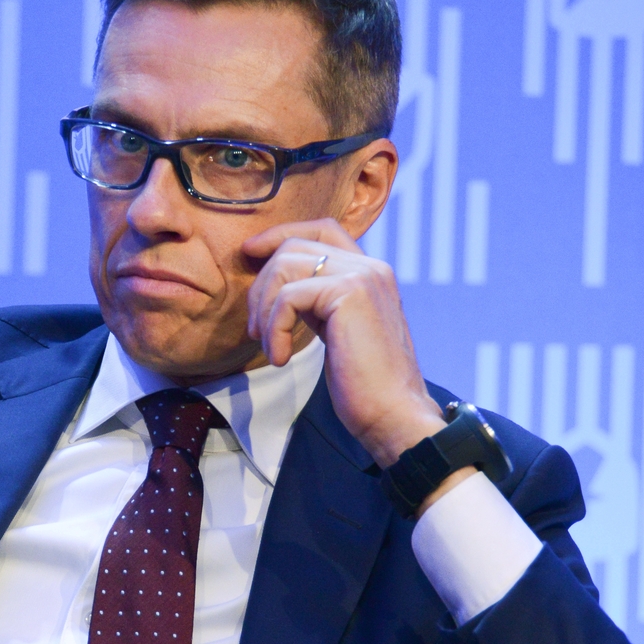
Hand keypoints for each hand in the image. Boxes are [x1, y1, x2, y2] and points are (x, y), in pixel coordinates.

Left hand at [243, 219, 457, 481]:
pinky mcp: (349, 294)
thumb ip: (316, 302)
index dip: (281, 235)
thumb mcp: (336, 331)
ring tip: (270, 347)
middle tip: (255, 330)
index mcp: (369, 272)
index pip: (322, 229)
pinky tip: (281, 359)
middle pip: (294, 245)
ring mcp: (362, 276)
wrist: (394, 415)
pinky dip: (275, 329)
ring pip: (286, 265)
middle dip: (262, 285)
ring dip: (264, 310)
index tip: (249, 254)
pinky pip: (288, 297)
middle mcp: (370, 266)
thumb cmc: (363, 385)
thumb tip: (276, 286)